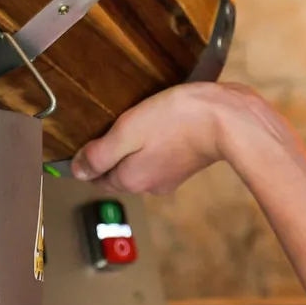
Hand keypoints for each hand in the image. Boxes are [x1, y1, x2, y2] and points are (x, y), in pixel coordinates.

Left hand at [71, 83, 257, 195]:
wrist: (229, 119)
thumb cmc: (178, 120)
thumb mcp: (128, 130)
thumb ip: (100, 154)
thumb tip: (77, 171)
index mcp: (131, 179)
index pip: (96, 177)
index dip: (88, 158)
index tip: (88, 138)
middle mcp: (149, 185)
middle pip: (118, 171)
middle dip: (112, 152)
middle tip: (112, 124)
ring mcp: (169, 177)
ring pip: (139, 163)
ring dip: (134, 146)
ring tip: (138, 119)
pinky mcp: (186, 164)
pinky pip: (159, 156)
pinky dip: (155, 143)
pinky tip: (161, 123)